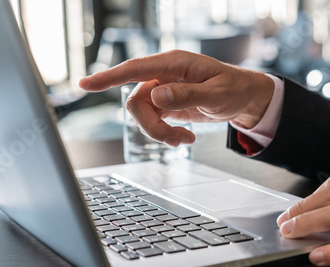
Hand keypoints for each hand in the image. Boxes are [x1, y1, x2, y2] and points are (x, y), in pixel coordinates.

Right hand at [79, 50, 274, 146]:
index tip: (86, 84)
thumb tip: (157, 96)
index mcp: (174, 63)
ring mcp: (163, 90)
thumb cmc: (233, 88)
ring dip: (160, 133)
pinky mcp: (166, 104)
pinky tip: (185, 137)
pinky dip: (166, 134)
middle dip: (152, 126)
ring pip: (143, 115)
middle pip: (137, 102)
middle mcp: (164, 75)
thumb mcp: (215, 94)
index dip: (109, 77)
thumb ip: (186, 95)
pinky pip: (153, 121)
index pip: (135, 69)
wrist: (243, 98)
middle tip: (176, 140)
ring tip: (185, 139)